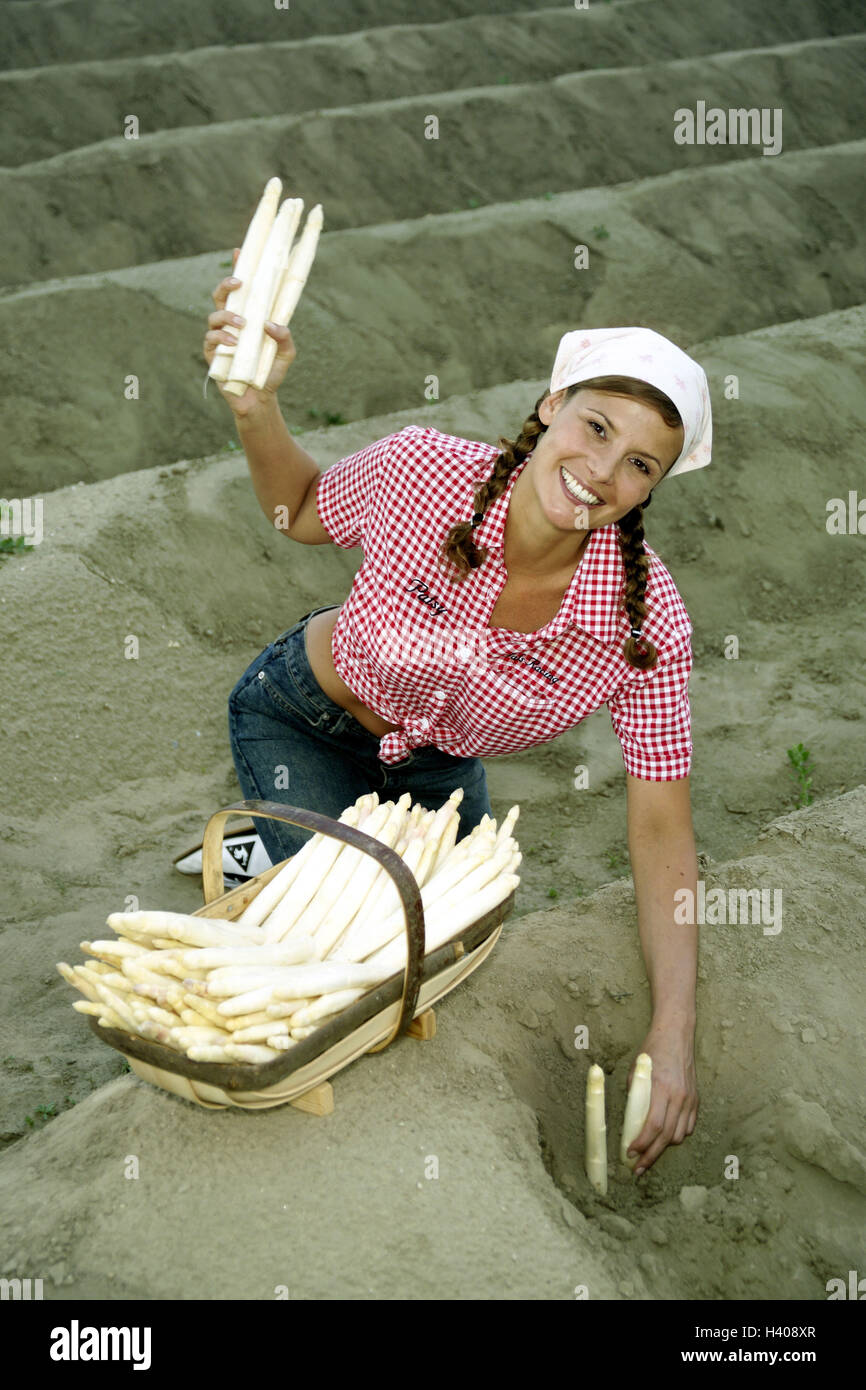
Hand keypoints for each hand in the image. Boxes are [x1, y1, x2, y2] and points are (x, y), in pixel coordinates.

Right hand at [203, 247, 296, 416]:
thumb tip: (270, 323)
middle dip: (226, 285)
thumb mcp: (286, 353)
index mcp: (248, 316)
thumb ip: (284, 336)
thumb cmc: (271, 372)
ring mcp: (219, 337)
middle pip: (220, 296)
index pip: (241, 289)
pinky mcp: (212, 355)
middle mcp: (230, 323)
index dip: (238, 268)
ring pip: (214, 316)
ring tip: (243, 324)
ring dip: (227, 316)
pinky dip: (222, 338)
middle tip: (239, 282)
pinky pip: (211, 339)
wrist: (260, 399)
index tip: (239, 251)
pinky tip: (234, 342)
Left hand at [625, 1023, 697, 1175]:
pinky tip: (665, 1138)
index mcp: (662, 1088)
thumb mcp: (636, 1071)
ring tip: (649, 1153)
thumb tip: (628, 1123)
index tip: (630, 1154)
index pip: (653, 1125)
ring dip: (663, 1147)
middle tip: (638, 1169)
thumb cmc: (651, 1051)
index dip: (641, 1143)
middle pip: (667, 1137)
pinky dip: (676, 1136)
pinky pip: (688, 1127)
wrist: (676, 1036)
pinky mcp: (696, 1100)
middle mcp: (679, 1096)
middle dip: (651, 1156)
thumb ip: (635, 1097)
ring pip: (679, 1135)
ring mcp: (690, 1099)